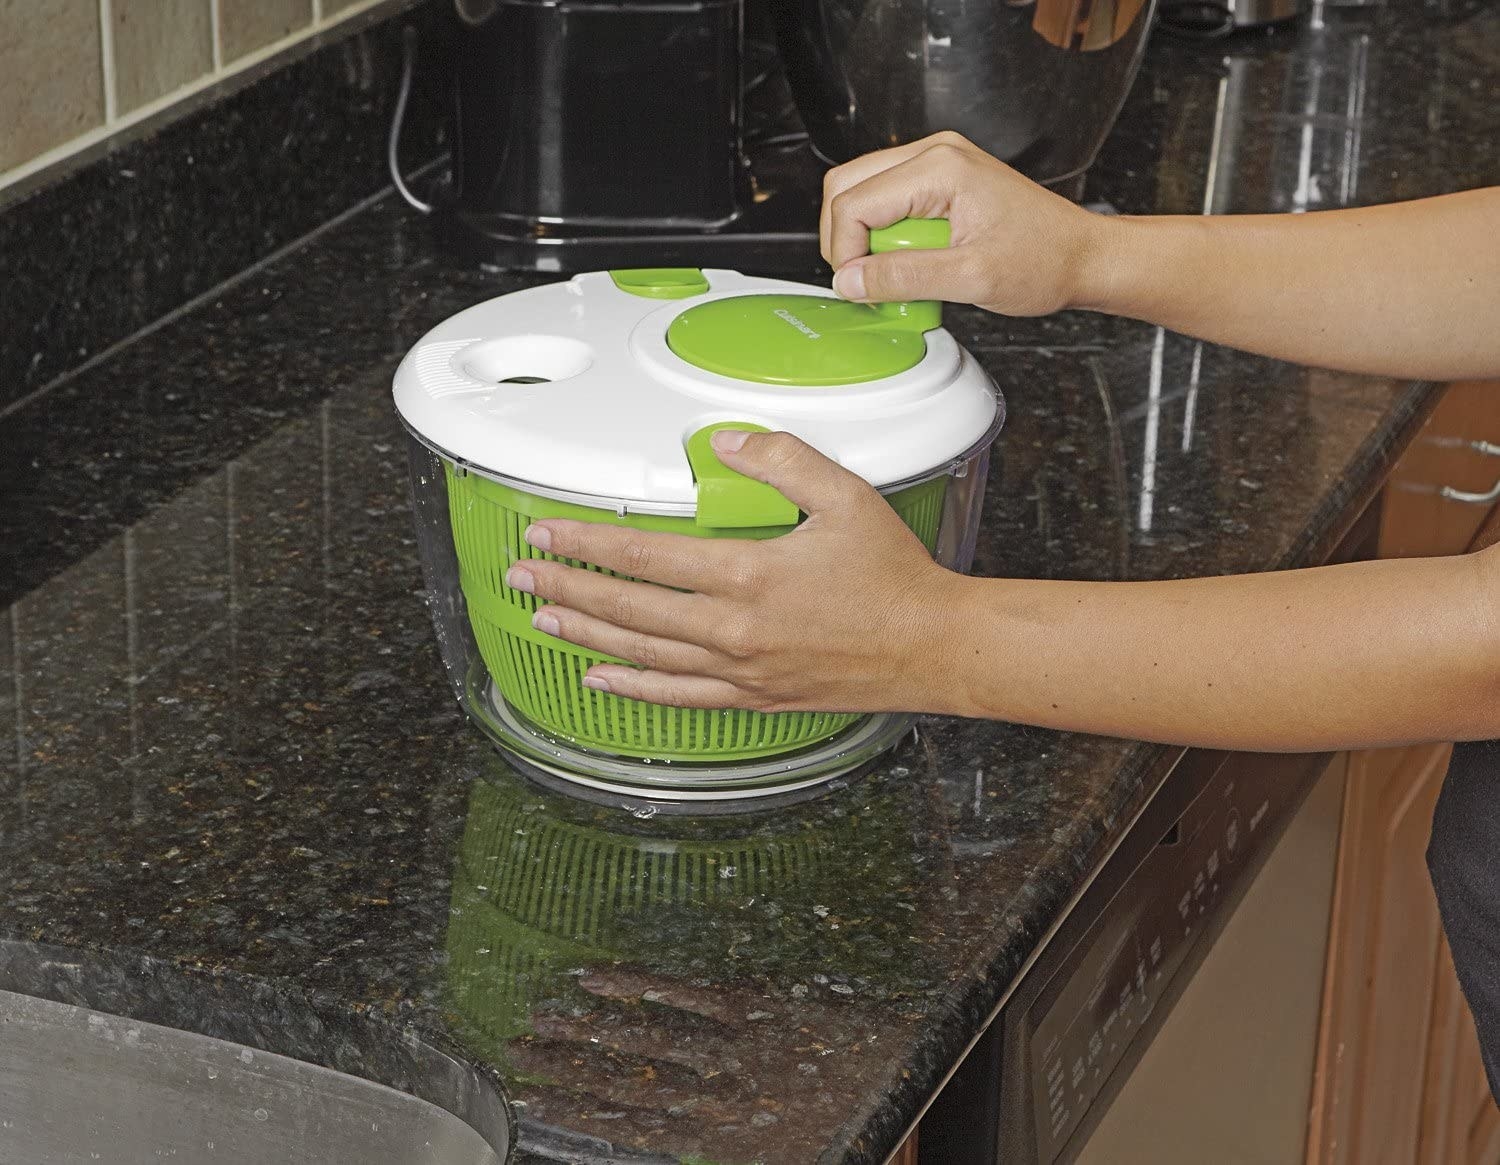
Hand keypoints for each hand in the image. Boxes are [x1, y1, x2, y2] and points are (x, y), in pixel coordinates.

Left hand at [504, 431, 964, 713]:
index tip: (549, 533)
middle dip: (567, 588)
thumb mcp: (845, 496)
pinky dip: (634, 689)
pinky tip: (601, 678)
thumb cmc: (894, 578)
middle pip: (629, 608)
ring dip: (587, 634)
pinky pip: (679, 697)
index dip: (587, 543)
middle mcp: (734, 628)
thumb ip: (782, 460)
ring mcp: (741, 669)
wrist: (931, 647)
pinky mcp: (754, 697)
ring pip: (643, 653)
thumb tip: (727, 440)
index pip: (644, 555)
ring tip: (544, 617)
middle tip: (523, 574)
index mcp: (749, 574)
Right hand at [820, 130, 1112, 316]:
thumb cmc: (1045, 259)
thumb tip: (850, 282)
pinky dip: (884, 236)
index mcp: (940, 168)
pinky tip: (910, 260)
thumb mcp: (971, 278)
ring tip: (896, 272)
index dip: (845, 252)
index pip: (853, 202)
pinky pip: (885, 201)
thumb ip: (904, 278)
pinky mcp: (938, 179)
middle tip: (866, 281)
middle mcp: (934, 154)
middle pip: (845, 186)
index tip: (860, 288)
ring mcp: (936, 162)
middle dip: (844, 240)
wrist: (1081, 256)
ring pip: (859, 192)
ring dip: (864, 239)